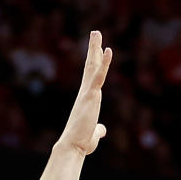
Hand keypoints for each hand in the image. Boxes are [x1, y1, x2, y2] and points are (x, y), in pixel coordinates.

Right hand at [58, 31, 111, 155]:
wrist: (72, 146)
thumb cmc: (81, 142)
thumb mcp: (93, 134)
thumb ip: (98, 129)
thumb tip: (101, 130)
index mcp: (86, 98)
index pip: (91, 75)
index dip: (94, 61)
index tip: (97, 48)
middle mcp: (85, 92)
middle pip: (90, 65)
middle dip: (93, 48)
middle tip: (95, 33)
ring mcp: (88, 92)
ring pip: (92, 66)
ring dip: (95, 48)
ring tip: (96, 33)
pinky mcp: (91, 95)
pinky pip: (99, 76)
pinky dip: (104, 63)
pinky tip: (108, 50)